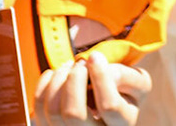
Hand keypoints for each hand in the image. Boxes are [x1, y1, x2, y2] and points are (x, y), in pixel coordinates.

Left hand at [34, 50, 149, 125]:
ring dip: (58, 80)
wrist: (110, 103)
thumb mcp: (137, 84)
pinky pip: (38, 110)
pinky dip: (45, 84)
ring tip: (70, 66)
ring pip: (53, 112)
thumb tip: (96, 68)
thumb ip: (125, 75)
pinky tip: (58, 74)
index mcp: (122, 124)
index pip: (109, 105)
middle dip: (73, 80)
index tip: (95, 56)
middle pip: (73, 114)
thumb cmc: (124, 91)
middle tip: (80, 64)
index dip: (100, 77)